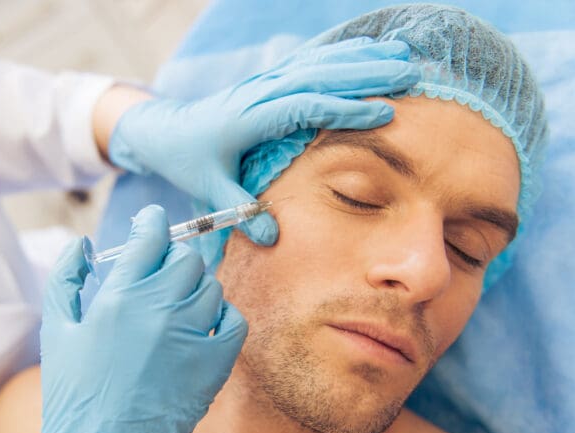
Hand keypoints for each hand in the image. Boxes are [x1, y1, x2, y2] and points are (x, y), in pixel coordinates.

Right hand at [11, 205, 245, 432]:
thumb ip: (67, 278)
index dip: (154, 222)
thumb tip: (84, 244)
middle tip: (160, 274)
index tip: (154, 223)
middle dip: (172, 259)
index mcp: (119, 296)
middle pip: (185, 258)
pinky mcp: (213, 366)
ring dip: (194, 288)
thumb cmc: (72, 394)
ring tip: (175, 306)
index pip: (151, 236)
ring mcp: (190, 337)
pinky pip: (233, 321)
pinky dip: (222, 315)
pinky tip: (202, 325)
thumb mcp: (57, 329)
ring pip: (210, 286)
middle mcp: (159, 309)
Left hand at [108, 37, 419, 245]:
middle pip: (318, 76)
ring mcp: (264, 84)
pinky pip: (307, 64)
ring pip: (317, 64)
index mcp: (248, 120)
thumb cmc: (188, 161)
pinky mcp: (267, 82)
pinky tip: (366, 53)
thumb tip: (273, 238)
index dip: (345, 108)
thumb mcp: (211, 190)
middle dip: (366, 72)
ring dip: (359, 58)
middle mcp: (260, 94)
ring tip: (401, 54)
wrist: (164, 130)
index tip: (384, 112)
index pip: (304, 107)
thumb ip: (242, 212)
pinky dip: (339, 56)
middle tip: (410, 72)